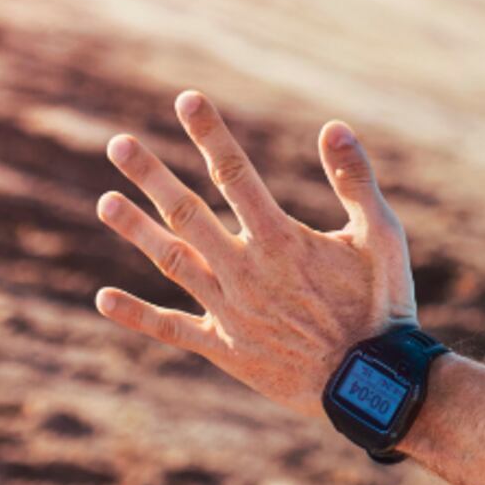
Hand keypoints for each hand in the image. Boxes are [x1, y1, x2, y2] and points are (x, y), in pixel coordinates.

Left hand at [92, 90, 416, 419]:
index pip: (236, 174)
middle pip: (187, 213)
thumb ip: (355, 180)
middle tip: (118, 145)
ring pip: (172, 261)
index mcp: (281, 240)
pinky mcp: (224, 349)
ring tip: (105, 201)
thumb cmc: (382, 304)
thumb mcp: (382, 235)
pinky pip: (172, 329)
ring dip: (136, 230)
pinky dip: (136, 314)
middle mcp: (245, 271)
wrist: (371, 383)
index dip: (210, 134)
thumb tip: (334, 127)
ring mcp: (229, 311)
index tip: (186, 101)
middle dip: (151, 176)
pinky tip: (103, 298)